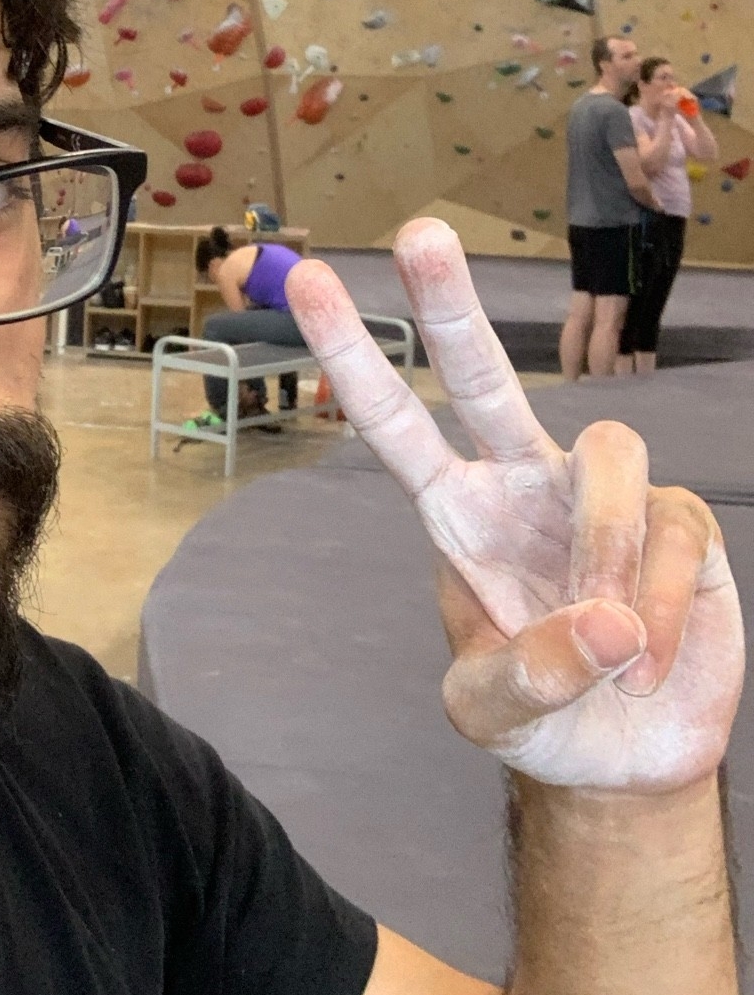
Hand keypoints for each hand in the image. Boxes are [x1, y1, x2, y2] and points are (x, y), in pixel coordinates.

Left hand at [285, 220, 743, 792]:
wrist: (621, 761)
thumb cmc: (540, 714)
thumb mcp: (492, 713)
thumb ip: (523, 677)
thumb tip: (605, 625)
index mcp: (458, 511)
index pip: (396, 425)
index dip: (354, 358)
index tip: (318, 285)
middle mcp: (524, 482)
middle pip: (484, 374)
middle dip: (450, 303)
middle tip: (419, 233)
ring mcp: (603, 496)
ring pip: (609, 453)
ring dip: (603, 550)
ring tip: (612, 642)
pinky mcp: (677, 522)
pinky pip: (669, 530)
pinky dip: (657, 610)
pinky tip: (647, 661)